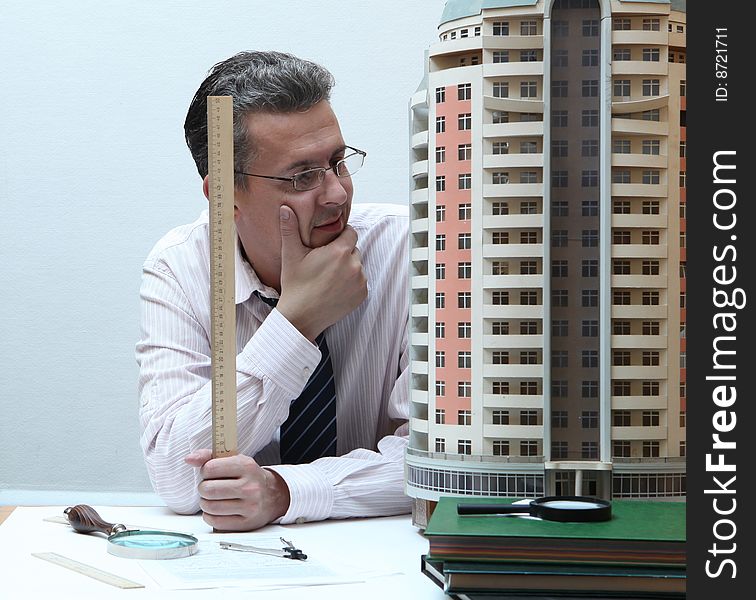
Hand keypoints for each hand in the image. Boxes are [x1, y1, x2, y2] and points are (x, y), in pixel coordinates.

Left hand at [185, 450, 289, 530]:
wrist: (272, 495)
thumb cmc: (248, 476)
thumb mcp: (233, 460)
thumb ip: (209, 456)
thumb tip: (189, 459)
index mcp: (246, 466)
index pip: (210, 468)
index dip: (205, 471)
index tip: (210, 473)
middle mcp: (250, 486)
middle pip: (208, 490)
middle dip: (203, 489)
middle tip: (209, 487)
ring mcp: (249, 506)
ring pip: (210, 507)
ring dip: (205, 503)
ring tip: (212, 499)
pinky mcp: (246, 523)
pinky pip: (215, 522)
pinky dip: (210, 516)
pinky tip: (217, 510)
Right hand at [276, 205, 366, 340]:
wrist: (301, 317)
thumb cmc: (295, 285)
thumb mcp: (291, 256)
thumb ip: (290, 229)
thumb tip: (285, 208)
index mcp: (339, 252)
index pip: (350, 232)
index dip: (340, 236)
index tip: (329, 244)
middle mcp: (354, 265)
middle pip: (353, 249)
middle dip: (342, 252)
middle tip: (325, 262)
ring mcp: (360, 281)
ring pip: (357, 265)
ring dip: (347, 267)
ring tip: (328, 277)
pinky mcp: (362, 295)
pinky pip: (360, 281)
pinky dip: (351, 283)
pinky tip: (335, 288)